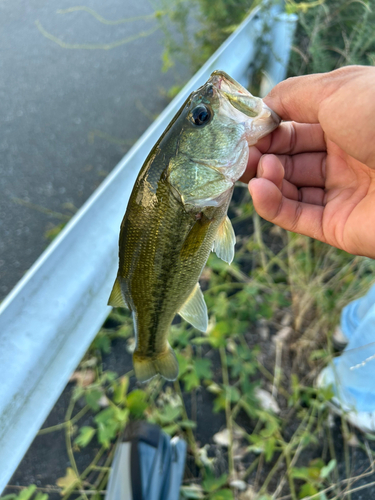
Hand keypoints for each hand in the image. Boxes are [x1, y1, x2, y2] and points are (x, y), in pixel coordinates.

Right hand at [241, 65, 374, 258]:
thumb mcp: (337, 90)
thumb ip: (293, 95)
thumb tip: (262, 106)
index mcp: (347, 122)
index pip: (296, 127)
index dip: (268, 129)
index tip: (244, 131)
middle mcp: (344, 157)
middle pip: (290, 159)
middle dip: (262, 155)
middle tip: (239, 155)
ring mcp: (341, 193)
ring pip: (290, 188)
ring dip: (267, 178)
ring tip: (255, 171)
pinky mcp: (337, 226)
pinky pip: (297, 216)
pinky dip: (272, 205)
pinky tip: (259, 190)